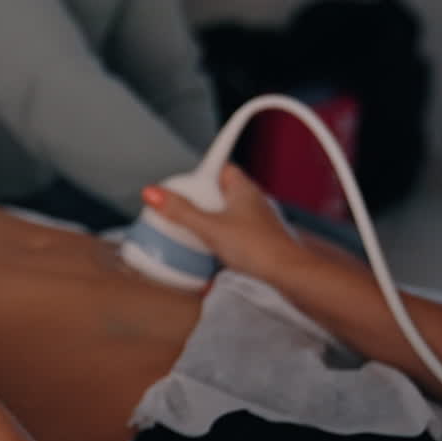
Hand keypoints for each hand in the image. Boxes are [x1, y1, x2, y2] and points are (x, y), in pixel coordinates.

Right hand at [144, 164, 313, 280]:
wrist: (288, 274)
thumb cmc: (258, 247)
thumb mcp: (209, 227)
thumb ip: (180, 211)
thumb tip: (153, 193)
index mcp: (243, 188)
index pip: (220, 166)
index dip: (201, 172)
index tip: (183, 182)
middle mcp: (252, 200)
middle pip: (219, 191)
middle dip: (199, 201)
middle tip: (181, 211)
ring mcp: (256, 220)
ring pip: (226, 213)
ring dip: (209, 221)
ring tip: (192, 233)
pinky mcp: (258, 239)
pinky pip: (233, 232)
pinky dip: (219, 238)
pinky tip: (209, 251)